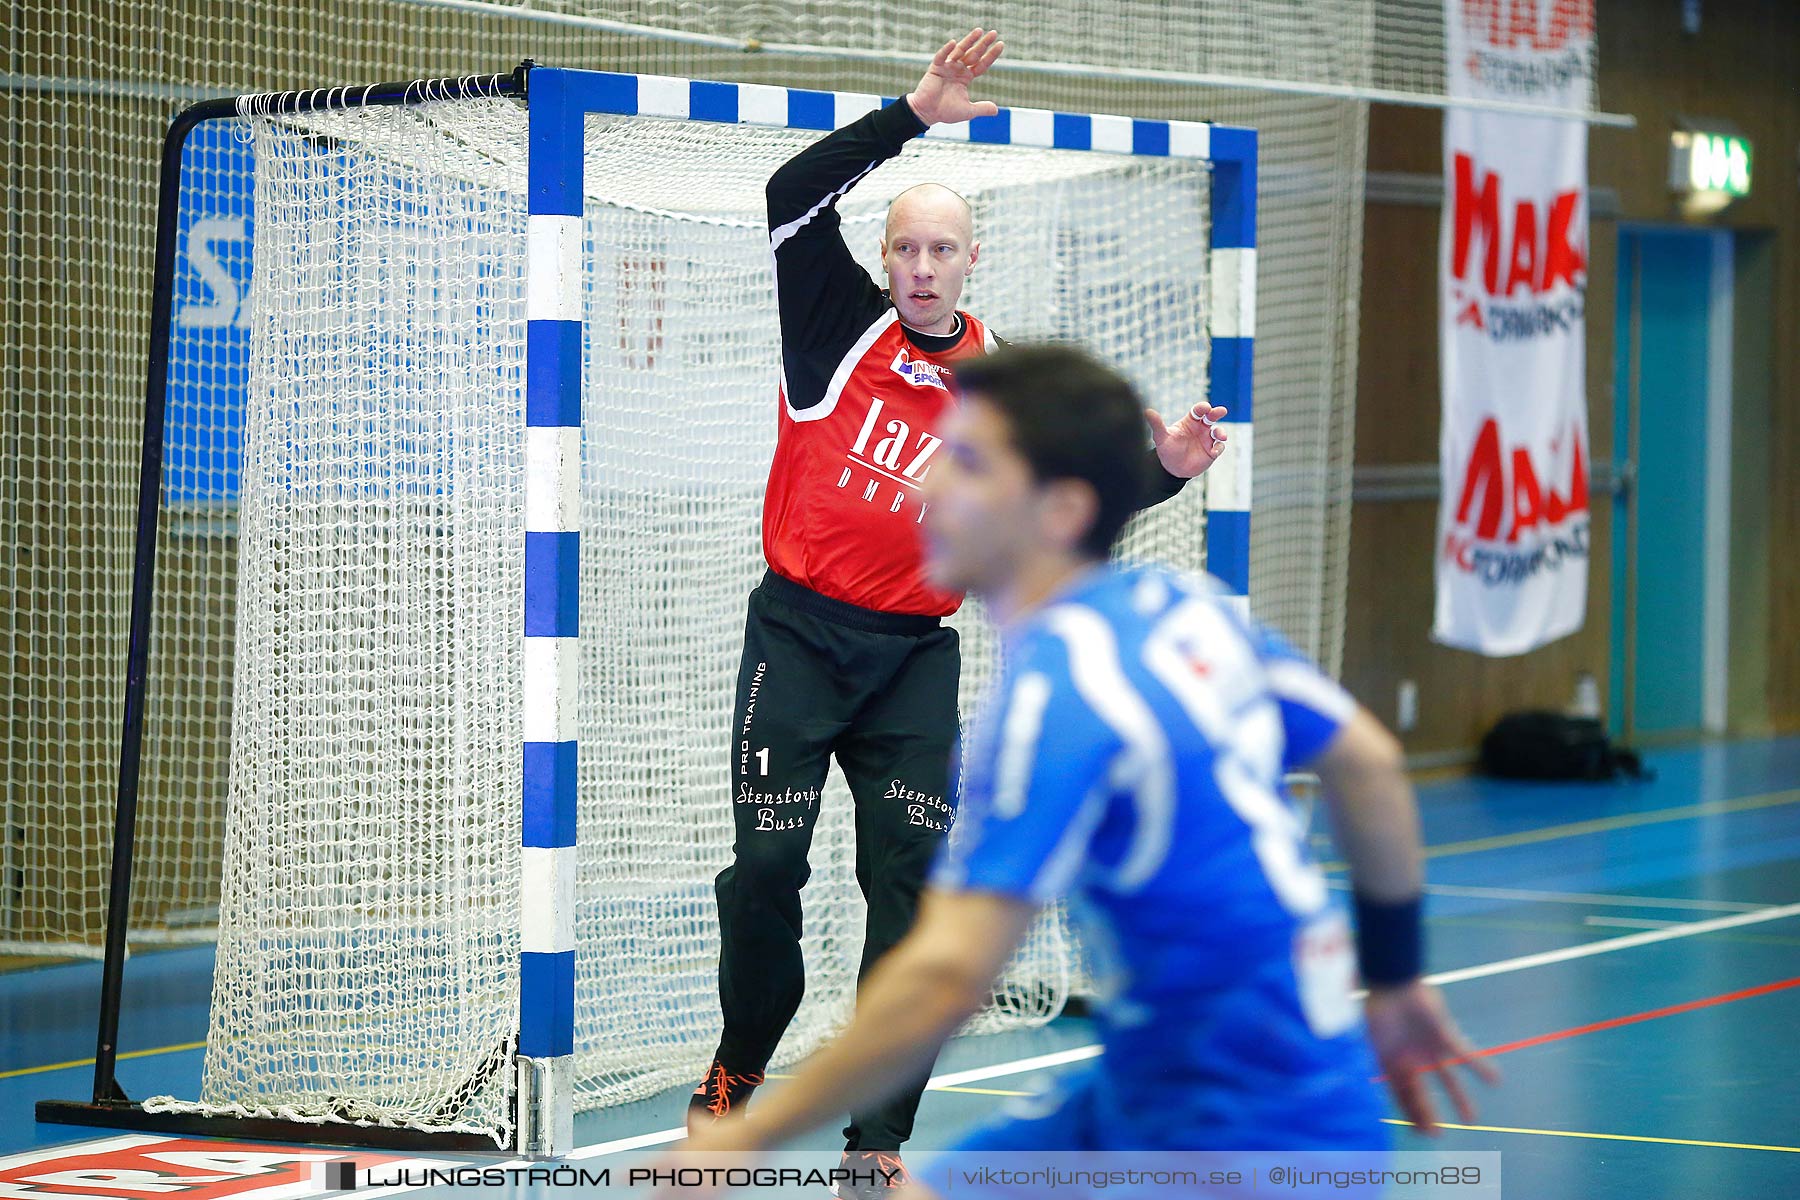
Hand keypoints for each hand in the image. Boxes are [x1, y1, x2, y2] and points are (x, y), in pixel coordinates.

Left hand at [643, 1120, 765, 1198]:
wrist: (752, 1132)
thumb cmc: (731, 1129)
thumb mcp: (708, 1125)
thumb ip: (695, 1123)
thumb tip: (688, 1115)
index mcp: (681, 1152)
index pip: (652, 1165)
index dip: (632, 1173)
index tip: (618, 1179)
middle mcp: (686, 1167)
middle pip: (663, 1189)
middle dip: (655, 1196)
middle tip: (648, 1198)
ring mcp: (698, 1180)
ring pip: (681, 1197)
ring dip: (677, 1197)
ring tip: (681, 1196)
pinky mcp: (713, 1190)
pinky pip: (701, 1198)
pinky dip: (701, 1196)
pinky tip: (702, 1195)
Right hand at [906, 29, 1004, 125]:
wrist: (927, 113)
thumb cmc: (946, 111)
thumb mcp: (967, 111)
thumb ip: (981, 108)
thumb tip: (996, 110)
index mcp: (966, 77)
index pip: (981, 64)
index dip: (991, 55)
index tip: (1001, 44)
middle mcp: (958, 69)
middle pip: (973, 54)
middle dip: (983, 44)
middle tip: (994, 33)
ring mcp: (947, 67)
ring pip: (960, 51)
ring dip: (969, 41)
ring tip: (979, 31)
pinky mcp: (935, 68)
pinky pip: (941, 57)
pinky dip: (946, 50)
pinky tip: (953, 42)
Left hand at [1146, 403, 1227, 478]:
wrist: (1172, 469)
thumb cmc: (1167, 449)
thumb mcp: (1161, 437)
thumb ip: (1157, 424)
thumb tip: (1147, 411)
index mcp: (1190, 421)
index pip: (1198, 411)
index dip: (1202, 408)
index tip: (1205, 407)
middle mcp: (1200, 428)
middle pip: (1211, 417)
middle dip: (1217, 413)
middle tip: (1221, 411)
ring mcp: (1207, 439)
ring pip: (1218, 432)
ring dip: (1221, 432)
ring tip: (1220, 436)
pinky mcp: (1212, 451)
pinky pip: (1219, 447)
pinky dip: (1218, 448)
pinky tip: (1214, 452)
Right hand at [1363, 980, 1498, 1133]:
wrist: (1392, 981)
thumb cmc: (1375, 1010)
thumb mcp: (1368, 1043)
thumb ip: (1371, 1068)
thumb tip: (1358, 1090)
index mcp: (1390, 1063)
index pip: (1401, 1096)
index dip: (1410, 1115)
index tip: (1420, 1133)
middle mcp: (1410, 1060)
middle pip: (1421, 1093)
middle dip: (1428, 1114)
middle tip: (1437, 1134)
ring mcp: (1428, 1049)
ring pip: (1446, 1079)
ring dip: (1459, 1098)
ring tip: (1472, 1118)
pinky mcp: (1444, 1036)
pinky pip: (1464, 1055)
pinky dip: (1479, 1067)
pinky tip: (1494, 1080)